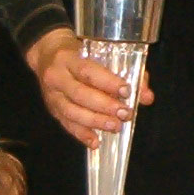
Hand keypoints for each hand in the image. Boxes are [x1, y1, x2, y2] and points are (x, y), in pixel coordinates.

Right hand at [26, 28, 154, 148]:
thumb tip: (147, 96)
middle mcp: (57, 77)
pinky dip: (82, 134)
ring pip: (72, 112)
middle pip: (80, 94)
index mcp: (68, 58)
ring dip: (96, 122)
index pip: (88, 71)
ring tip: (115, 126)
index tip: (126, 91)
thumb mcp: (100, 53)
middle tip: (125, 113)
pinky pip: (67, 125)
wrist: (46, 54)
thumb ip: (127, 71)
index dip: (108, 82)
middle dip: (105, 106)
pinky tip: (96, 141)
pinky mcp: (53, 110)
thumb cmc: (80, 53)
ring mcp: (52, 95)